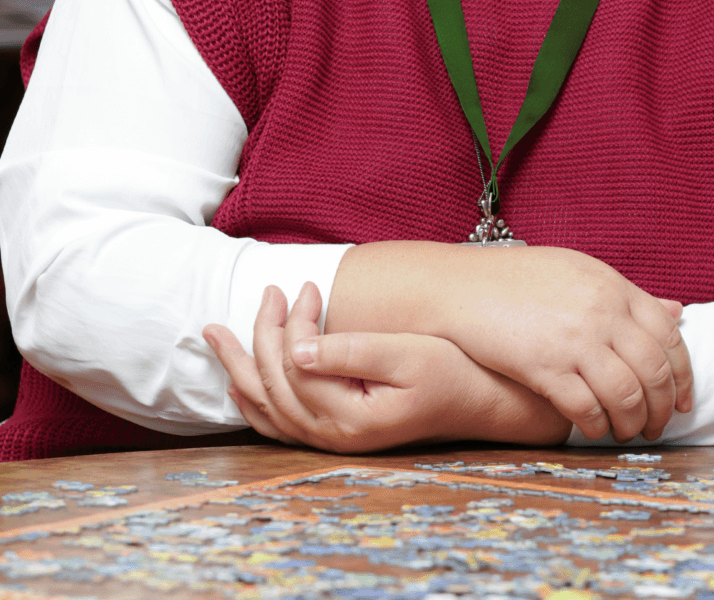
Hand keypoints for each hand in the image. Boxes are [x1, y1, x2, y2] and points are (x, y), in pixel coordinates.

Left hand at [203, 283, 569, 451]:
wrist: (481, 403)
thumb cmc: (450, 372)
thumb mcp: (407, 355)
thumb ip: (351, 352)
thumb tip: (297, 348)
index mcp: (348, 418)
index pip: (296, 365)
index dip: (294, 322)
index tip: (309, 286)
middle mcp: (333, 437)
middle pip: (273, 386)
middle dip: (260, 335)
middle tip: (267, 291)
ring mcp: (332, 441)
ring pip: (268, 407)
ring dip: (240, 368)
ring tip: (217, 336)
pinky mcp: (337, 435)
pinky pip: (280, 424)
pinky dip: (254, 402)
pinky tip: (239, 385)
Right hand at [329, 242, 693, 442]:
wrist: (460, 286)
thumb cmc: (518, 280)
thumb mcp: (579, 273)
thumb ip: (627, 296)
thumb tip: (679, 311)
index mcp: (613, 285)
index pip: (669, 335)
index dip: (683, 374)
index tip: (682, 400)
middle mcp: (602, 311)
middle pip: (654, 371)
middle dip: (663, 408)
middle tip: (658, 426)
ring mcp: (575, 339)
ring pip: (627, 395)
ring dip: (633, 423)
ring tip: (627, 434)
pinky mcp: (545, 366)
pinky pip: (587, 408)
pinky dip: (596, 425)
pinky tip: (592, 429)